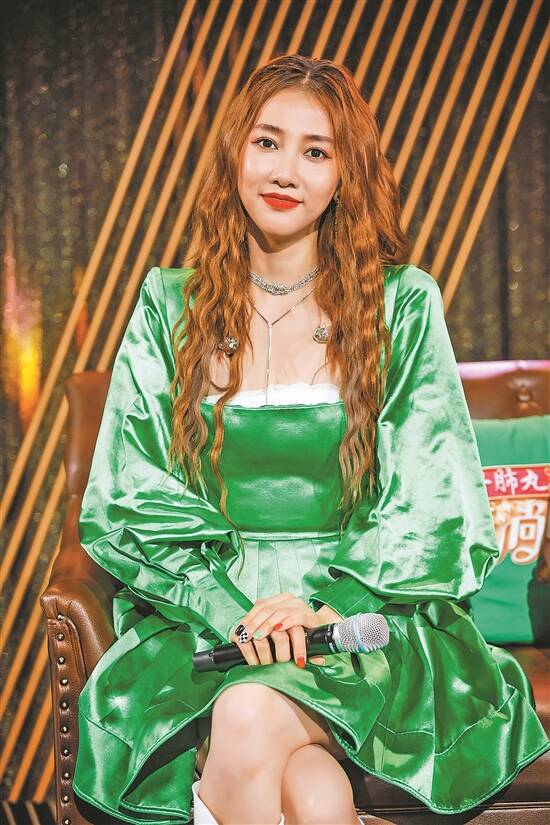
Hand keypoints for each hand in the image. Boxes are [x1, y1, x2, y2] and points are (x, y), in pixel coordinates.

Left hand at [229, 593, 343, 668]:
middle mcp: (289, 599)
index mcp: (279, 599)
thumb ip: (262, 626)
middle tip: (246, 638)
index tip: (239, 632)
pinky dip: (285, 624)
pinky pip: (295, 617)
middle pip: (266, 609)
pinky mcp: (309, 615)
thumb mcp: (277, 627)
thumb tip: (238, 635)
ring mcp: (300, 606)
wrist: (321, 630)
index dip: (248, 618)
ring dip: (267, 626)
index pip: (259, 605)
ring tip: (258, 637)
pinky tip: (278, 631)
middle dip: (254, 624)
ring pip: (278, 612)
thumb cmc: (296, 631)